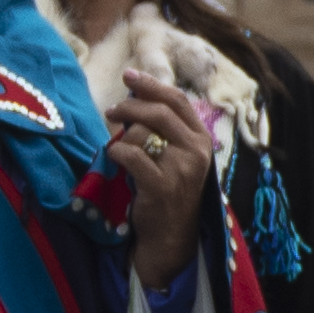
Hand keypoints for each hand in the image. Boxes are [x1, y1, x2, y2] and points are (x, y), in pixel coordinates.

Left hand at [110, 69, 212, 286]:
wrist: (171, 236)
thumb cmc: (170, 192)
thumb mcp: (177, 157)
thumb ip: (166, 129)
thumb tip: (136, 95)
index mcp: (201, 139)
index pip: (177, 100)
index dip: (152, 85)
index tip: (129, 76)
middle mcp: (196, 151)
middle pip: (160, 111)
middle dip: (131, 105)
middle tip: (112, 111)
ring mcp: (181, 169)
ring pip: (143, 134)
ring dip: (122, 136)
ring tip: (116, 146)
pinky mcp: (162, 186)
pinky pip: (132, 155)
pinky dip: (117, 152)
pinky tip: (113, 156)